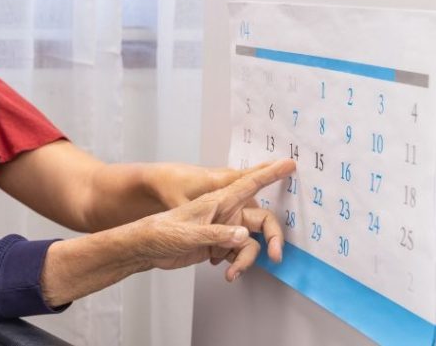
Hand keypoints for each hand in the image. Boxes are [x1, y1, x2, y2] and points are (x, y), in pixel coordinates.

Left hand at [131, 159, 294, 280]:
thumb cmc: (160, 230)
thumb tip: (244, 238)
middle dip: (272, 238)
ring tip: (234, 272)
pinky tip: (225, 271)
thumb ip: (216, 234)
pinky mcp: (217, 244)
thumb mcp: (187, 232)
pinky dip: (237, 263)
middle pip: (261, 220)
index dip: (271, 173)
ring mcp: (222, 229)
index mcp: (218, 199)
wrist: (145, 248)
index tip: (290, 164)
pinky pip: (238, 253)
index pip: (250, 182)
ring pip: (250, 242)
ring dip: (246, 258)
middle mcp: (225, 212)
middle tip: (276, 256)